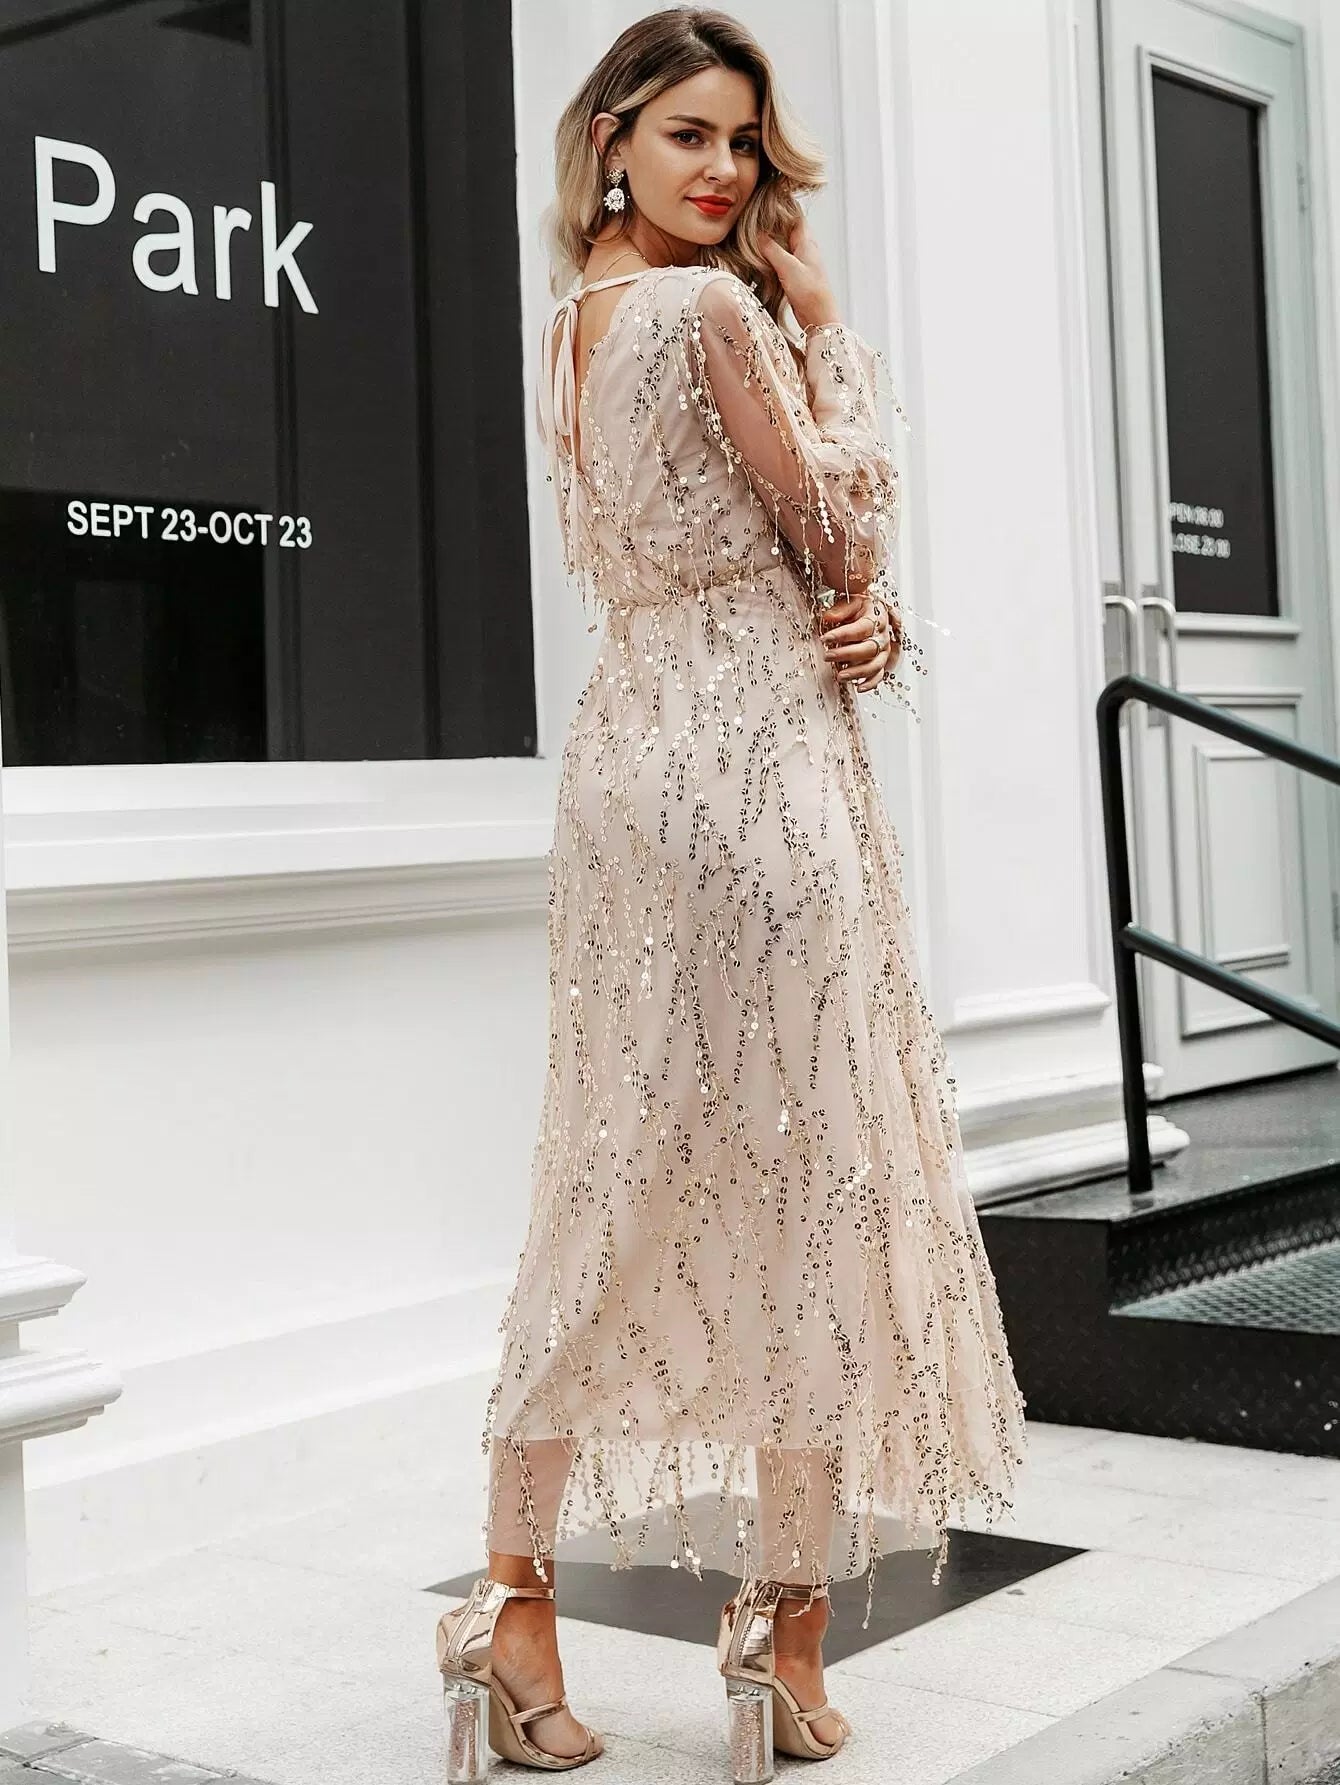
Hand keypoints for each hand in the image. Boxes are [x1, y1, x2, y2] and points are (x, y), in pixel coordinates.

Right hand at [758, 216, 840, 332]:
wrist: (819, 317)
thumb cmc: (810, 292)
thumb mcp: (787, 266)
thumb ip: (772, 249)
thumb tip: (758, 235)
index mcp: (807, 243)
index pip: (795, 217)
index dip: (782, 209)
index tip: (767, 204)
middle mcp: (806, 250)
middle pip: (789, 231)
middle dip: (774, 225)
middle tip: (755, 221)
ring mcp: (802, 264)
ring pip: (785, 247)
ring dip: (773, 243)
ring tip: (755, 238)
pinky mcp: (797, 277)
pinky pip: (783, 262)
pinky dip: (773, 258)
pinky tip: (763, 261)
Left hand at [819, 592, 900, 692]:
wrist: (875, 611)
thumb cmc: (862, 607)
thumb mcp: (852, 601)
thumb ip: (840, 609)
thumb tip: (828, 617)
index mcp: (876, 619)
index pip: (861, 628)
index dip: (843, 634)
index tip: (825, 638)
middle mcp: (882, 636)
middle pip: (868, 649)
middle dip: (846, 654)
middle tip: (828, 656)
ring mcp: (883, 651)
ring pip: (874, 665)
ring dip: (857, 672)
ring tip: (839, 675)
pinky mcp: (881, 661)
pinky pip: (879, 675)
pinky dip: (870, 683)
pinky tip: (859, 687)